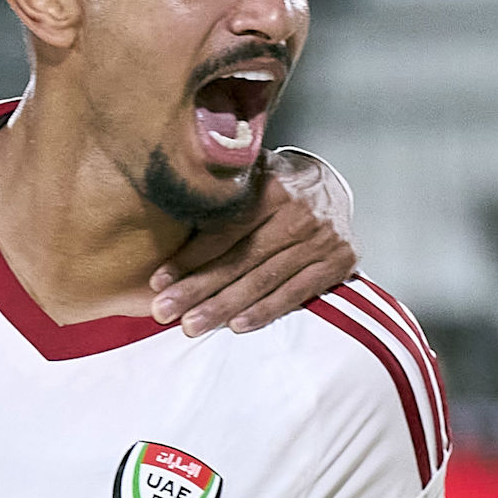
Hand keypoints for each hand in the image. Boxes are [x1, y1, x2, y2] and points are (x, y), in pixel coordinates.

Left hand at [146, 147, 356, 336]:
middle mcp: (299, 213)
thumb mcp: (252, 172)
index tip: (159, 281)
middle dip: (198, 288)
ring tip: (193, 325)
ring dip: (224, 306)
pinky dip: (266, 311)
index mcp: (274, 187)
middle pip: (241, 259)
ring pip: (264, 280)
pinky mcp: (338, 262)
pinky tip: (237, 325)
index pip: (225, 229)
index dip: (190, 257)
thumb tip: (172, 194)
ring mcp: (322, 240)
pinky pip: (296, 293)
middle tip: (165, 311)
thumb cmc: (279, 184)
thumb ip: (222, 184)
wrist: (333, 187)